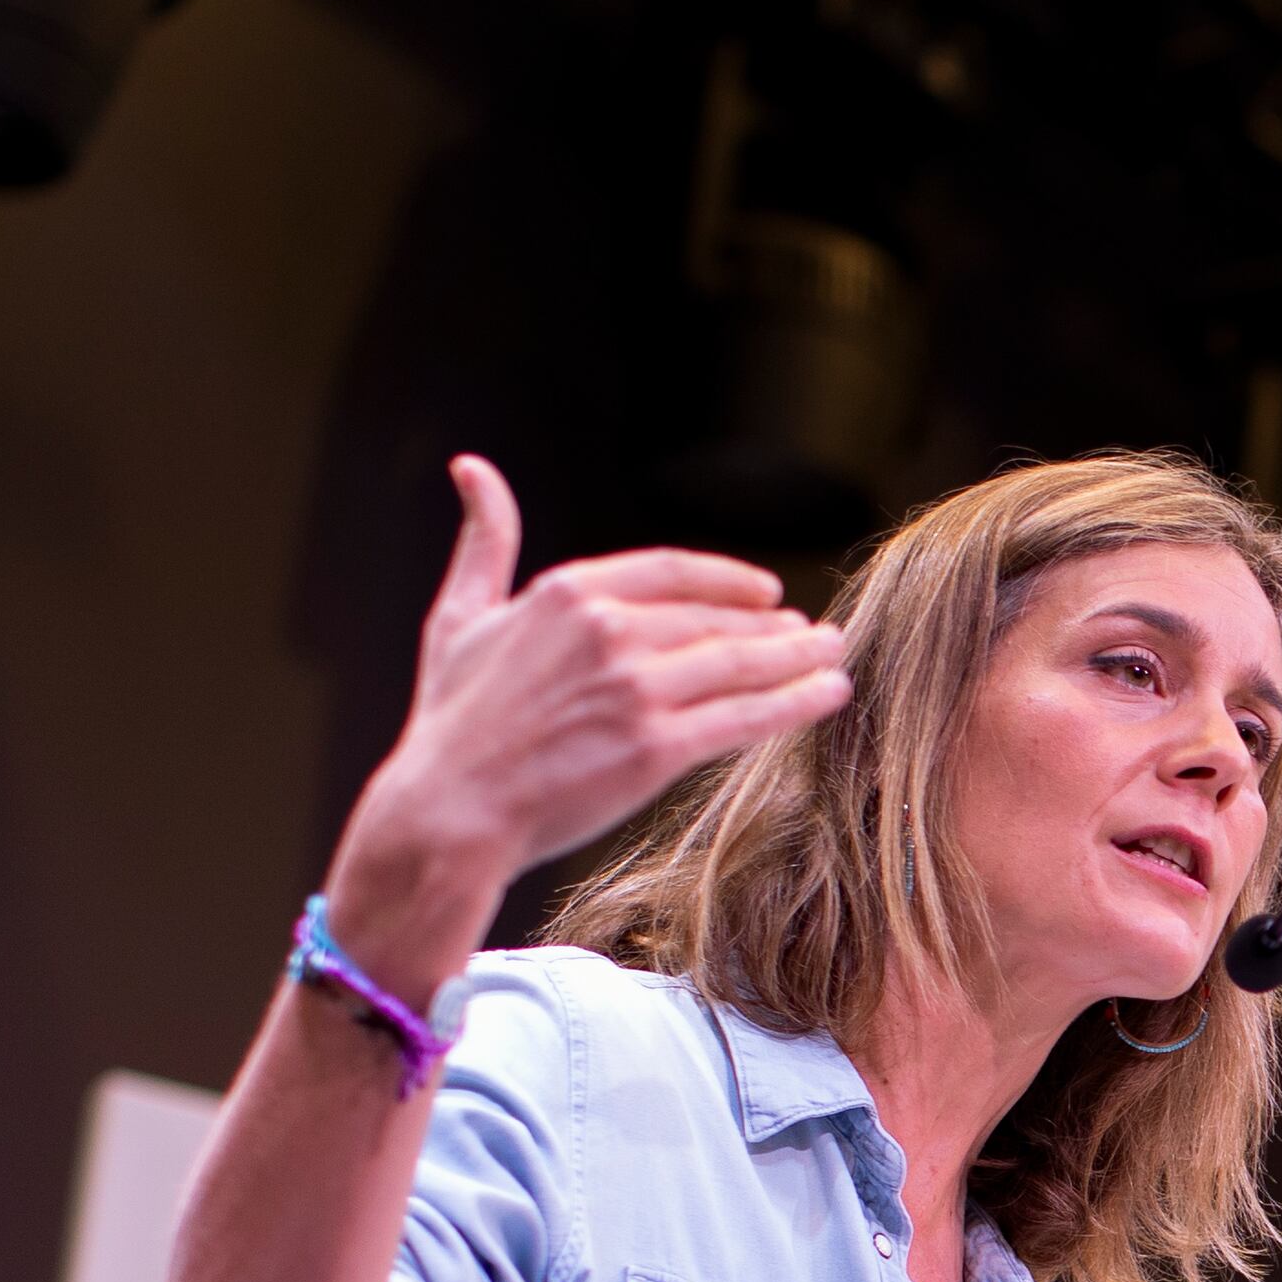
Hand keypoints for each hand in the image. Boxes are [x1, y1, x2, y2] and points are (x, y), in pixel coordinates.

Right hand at [324, 458, 852, 987]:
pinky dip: (795, 702)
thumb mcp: (460, 616)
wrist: (448, 812)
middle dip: (774, 626)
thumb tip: (472, 469)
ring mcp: (636, 689)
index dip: (728, 581)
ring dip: (799, 657)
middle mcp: (608, 631)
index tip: (766, 592)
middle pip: (715, 619)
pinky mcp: (655, 747)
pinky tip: (829, 694)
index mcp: (569, 593)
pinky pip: (744, 716)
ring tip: (833, 654)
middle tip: (815, 631)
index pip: (673, 571)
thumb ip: (483, 542)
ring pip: (739, 663)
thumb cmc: (451, 722)